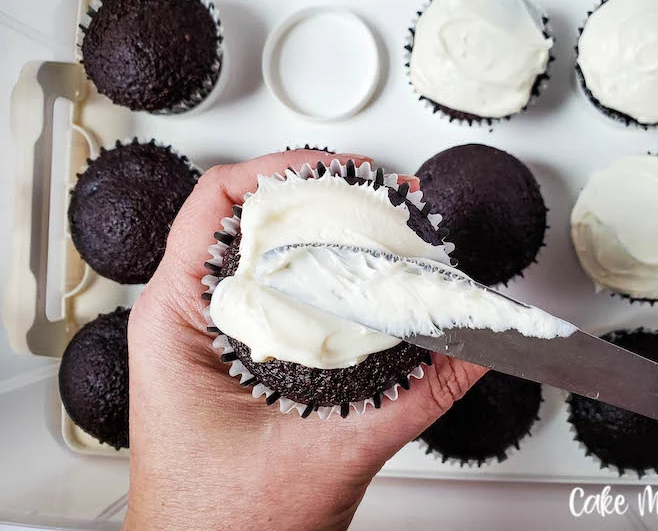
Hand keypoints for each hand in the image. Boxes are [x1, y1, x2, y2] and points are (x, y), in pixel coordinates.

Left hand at [124, 150, 486, 530]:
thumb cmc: (221, 525)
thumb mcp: (329, 452)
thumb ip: (411, 397)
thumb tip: (470, 350)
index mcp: (178, 324)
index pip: (217, 205)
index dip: (282, 171)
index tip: (340, 171)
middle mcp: (192, 322)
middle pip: (249, 222)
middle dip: (319, 198)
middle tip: (377, 197)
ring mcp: (215, 340)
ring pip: (266, 256)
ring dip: (324, 236)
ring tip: (378, 229)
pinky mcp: (242, 360)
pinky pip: (281, 296)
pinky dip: (326, 280)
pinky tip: (363, 285)